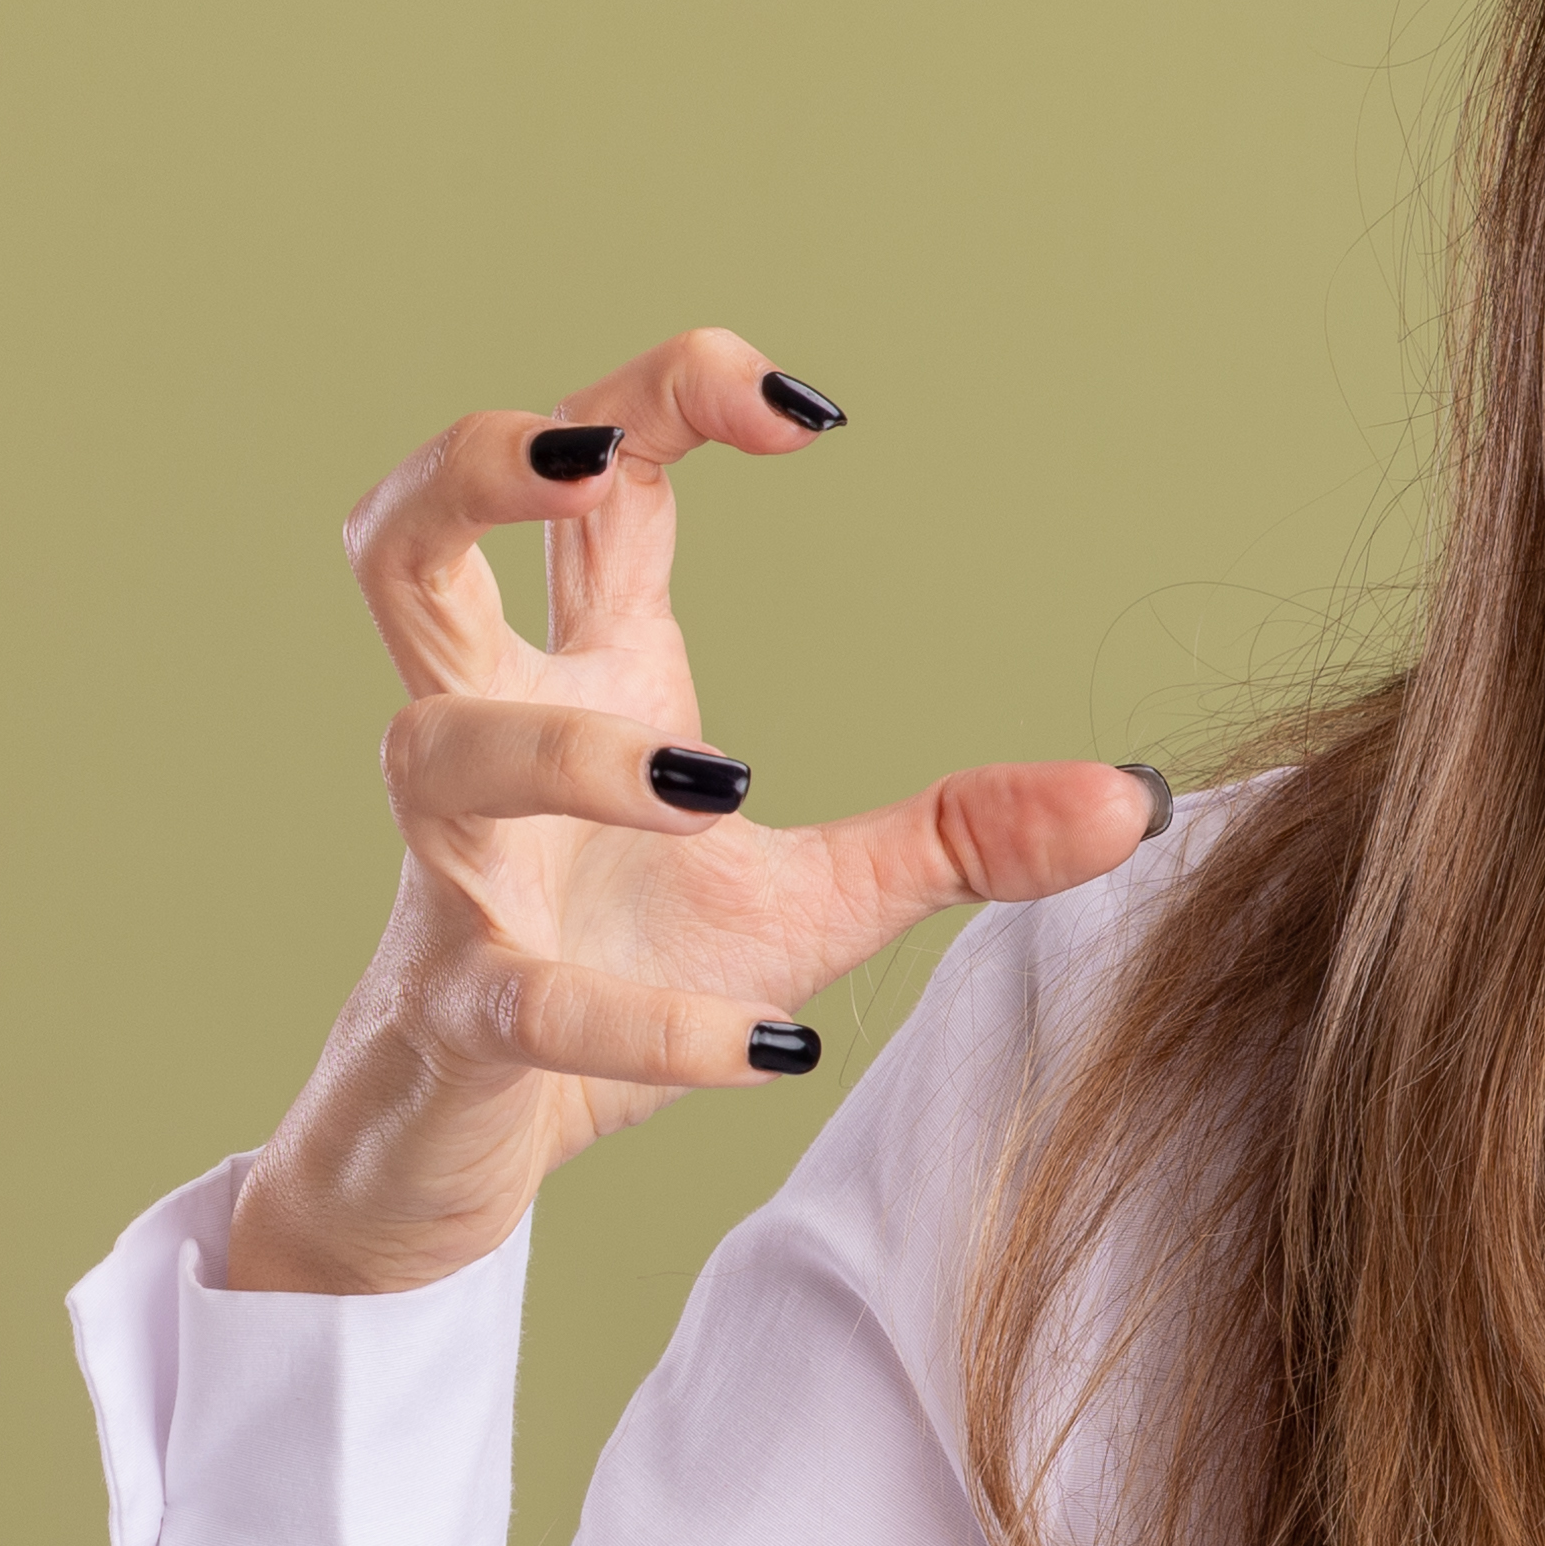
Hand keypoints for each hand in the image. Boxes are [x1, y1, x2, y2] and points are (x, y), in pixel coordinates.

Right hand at [218, 329, 1164, 1297]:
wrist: (486, 1146)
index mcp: (584, 674)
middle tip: (587, 453)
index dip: (666, 399)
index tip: (810, 409)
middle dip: (469, 468)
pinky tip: (774, 1048)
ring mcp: (455, 873)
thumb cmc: (631, 968)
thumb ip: (966, 834)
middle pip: (404, 547)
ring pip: (439, 750)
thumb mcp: (824, 895)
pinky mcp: (456, 1016)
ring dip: (568, 750)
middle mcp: (491, 739)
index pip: (597, 487)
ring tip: (721, 781)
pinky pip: (521, 997)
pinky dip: (647, 1021)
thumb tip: (1141, 797)